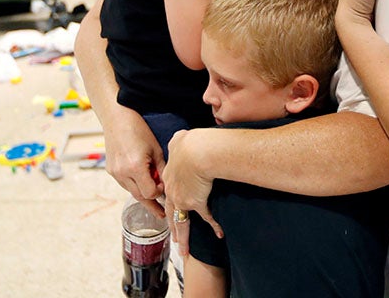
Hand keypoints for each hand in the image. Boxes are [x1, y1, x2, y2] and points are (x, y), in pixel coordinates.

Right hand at [103, 108, 165, 217]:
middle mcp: (122, 173)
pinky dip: (134, 185)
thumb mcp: (156, 149)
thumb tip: (167, 184)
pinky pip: (125, 184)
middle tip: (162, 211)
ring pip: (131, 191)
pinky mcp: (110, 170)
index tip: (166, 188)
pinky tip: (142, 181)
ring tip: (154, 196)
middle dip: (152, 201)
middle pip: (139, 197)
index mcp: (135, 167)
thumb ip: (161, 169)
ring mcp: (114, 173)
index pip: (150, 193)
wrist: (117, 118)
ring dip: (142, 193)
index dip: (159, 193)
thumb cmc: (139, 130)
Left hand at [164, 129, 223, 255]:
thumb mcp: (180, 138)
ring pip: (181, 222)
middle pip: (170, 211)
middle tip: (173, 237)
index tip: (170, 206)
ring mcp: (183, 199)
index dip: (169, 199)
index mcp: (169, 175)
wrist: (198, 152)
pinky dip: (214, 226)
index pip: (168, 190)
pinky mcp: (196, 203)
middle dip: (171, 226)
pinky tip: (219, 234)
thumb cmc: (191, 143)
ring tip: (183, 250)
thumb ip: (178, 139)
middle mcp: (172, 190)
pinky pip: (206, 218)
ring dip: (183, 237)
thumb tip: (180, 137)